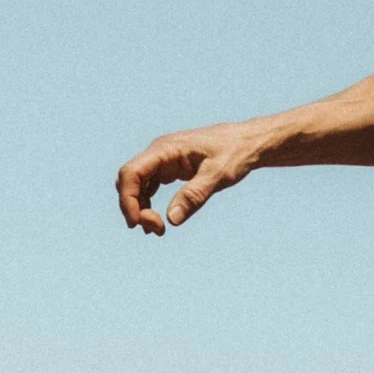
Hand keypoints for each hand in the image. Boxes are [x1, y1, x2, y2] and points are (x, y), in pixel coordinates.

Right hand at [116, 117, 273, 235]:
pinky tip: (160, 221)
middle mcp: (158, 153)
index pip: (131, 173)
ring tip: (160, 230)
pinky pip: (148, 189)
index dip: (127, 199)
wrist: (246, 142)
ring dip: (141, 210)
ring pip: (136, 187)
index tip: (138, 223)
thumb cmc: (234, 153)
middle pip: (128, 181)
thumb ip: (194, 195)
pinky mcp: (168, 170)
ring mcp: (162, 161)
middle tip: (157, 230)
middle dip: (134, 208)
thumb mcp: (218, 175)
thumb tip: (172, 220)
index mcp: (165, 149)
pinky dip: (148, 206)